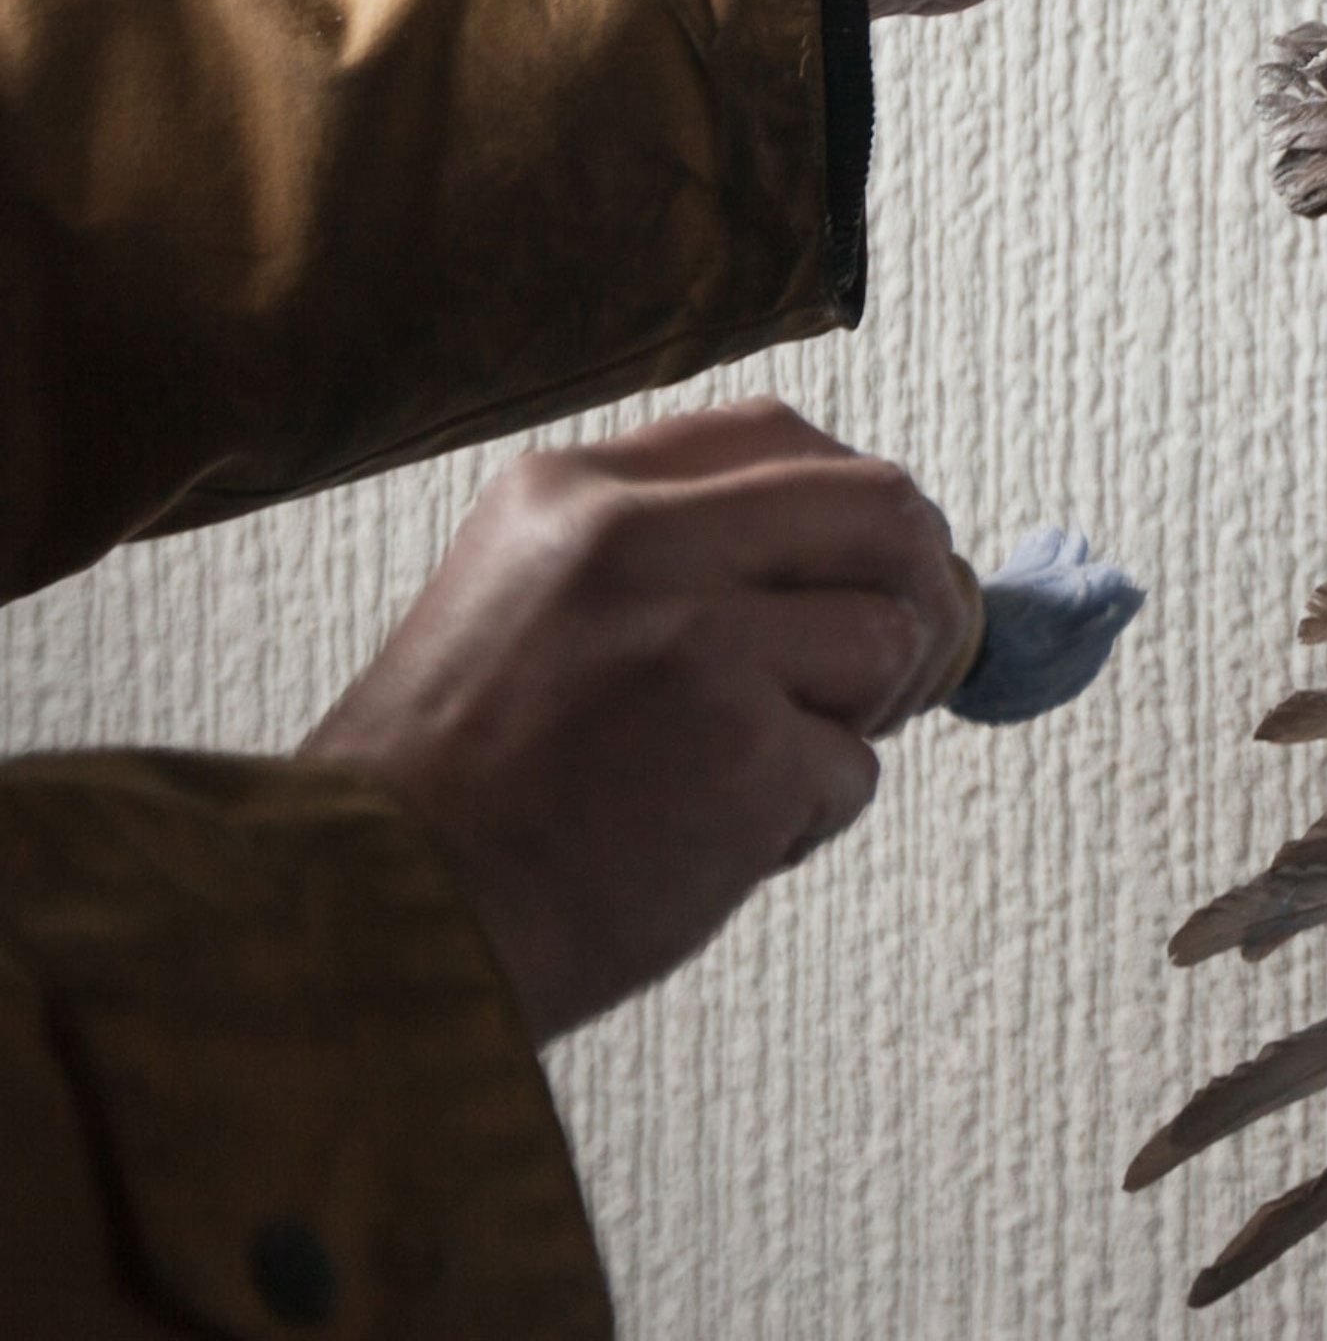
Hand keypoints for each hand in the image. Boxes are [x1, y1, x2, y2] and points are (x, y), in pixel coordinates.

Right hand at [299, 399, 978, 1041]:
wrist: (370, 922)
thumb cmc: (458, 790)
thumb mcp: (528, 600)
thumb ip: (670, 550)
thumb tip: (876, 546)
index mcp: (576, 489)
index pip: (784, 435)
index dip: (857, 510)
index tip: (869, 574)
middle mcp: (637, 541)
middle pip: (882, 510)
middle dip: (925, 592)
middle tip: (902, 671)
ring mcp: (697, 643)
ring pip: (887, 641)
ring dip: (849, 725)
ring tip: (738, 780)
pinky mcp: (746, 755)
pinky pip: (854, 772)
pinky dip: (804, 823)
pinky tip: (702, 846)